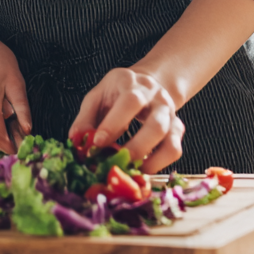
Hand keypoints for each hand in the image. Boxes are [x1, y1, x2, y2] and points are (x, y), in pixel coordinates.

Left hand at [69, 67, 183, 173]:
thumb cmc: (117, 92)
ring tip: (130, 170)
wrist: (146, 83)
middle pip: (156, 124)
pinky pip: (174, 150)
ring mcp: (170, 113)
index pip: (130, 101)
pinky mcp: (177, 128)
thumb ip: (86, 117)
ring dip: (150, 160)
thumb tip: (76, 140)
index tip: (97, 143)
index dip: (114, 124)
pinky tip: (141, 169)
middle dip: (136, 148)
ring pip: (170, 139)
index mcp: (132, 83)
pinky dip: (159, 164)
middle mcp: (156, 97)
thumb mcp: (98, 95)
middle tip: (117, 163)